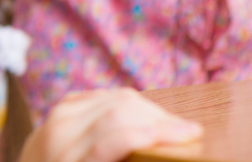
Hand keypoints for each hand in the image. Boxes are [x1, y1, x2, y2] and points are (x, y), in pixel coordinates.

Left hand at [19, 87, 201, 161]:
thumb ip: (123, 159)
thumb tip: (154, 146)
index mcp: (68, 161)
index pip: (115, 138)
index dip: (155, 133)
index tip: (191, 134)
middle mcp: (61, 135)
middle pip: (118, 112)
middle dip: (159, 119)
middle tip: (191, 133)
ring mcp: (60, 116)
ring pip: (116, 98)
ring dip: (150, 110)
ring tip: (175, 127)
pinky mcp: (64, 104)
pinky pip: (106, 96)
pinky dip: (131, 105)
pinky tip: (148, 118)